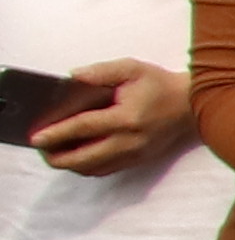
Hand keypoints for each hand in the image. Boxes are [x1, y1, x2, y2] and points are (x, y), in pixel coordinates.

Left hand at [28, 59, 187, 176]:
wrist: (193, 104)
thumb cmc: (160, 85)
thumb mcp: (131, 69)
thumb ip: (100, 72)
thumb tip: (72, 77)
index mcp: (127, 117)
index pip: (84, 128)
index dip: (57, 133)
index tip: (36, 138)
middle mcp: (130, 141)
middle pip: (85, 158)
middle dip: (58, 157)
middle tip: (41, 149)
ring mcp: (134, 154)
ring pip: (93, 169)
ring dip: (70, 164)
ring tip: (55, 153)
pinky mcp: (138, 160)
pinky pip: (105, 170)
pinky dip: (86, 167)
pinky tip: (77, 157)